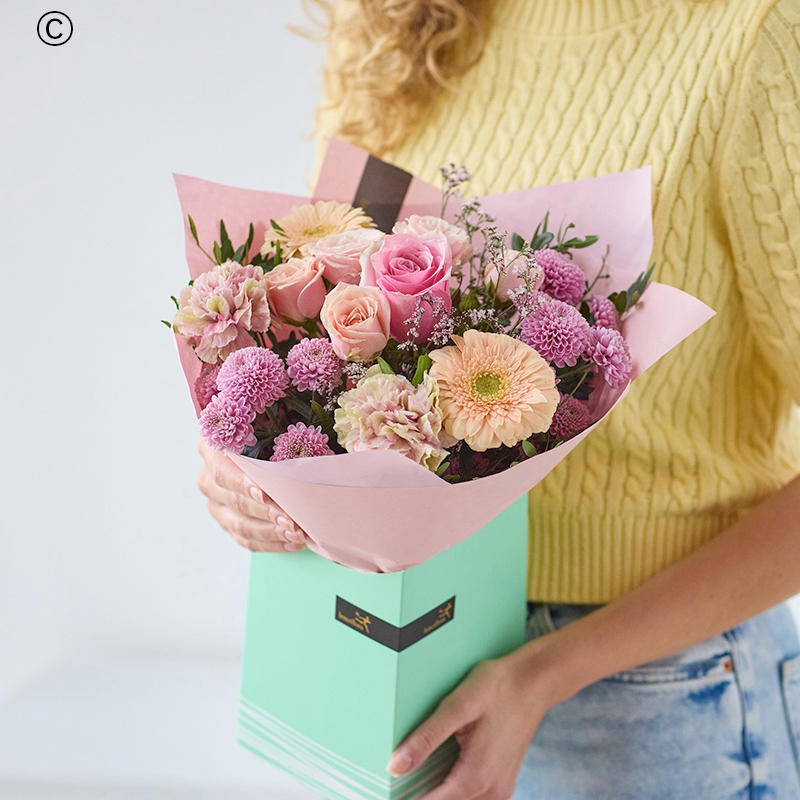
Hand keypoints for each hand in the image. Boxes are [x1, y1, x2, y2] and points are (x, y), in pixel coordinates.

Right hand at [197, 439, 306, 551]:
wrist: (262, 450)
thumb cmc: (272, 437)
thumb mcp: (273, 428)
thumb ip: (281, 436)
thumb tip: (314, 455)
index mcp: (214, 449)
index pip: (224, 473)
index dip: (244, 485)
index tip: (266, 495)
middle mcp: (208, 478)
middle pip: (235, 502)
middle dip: (267, 513)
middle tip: (292, 521)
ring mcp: (216, 503)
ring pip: (240, 525)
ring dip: (272, 533)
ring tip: (297, 535)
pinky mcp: (227, 522)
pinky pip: (246, 540)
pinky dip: (271, 544)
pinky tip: (292, 543)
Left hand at [387, 649, 553, 799]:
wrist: (535, 680)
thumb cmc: (498, 686)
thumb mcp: (459, 704)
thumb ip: (427, 737)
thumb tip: (395, 766)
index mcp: (475, 777)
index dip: (406, 798)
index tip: (389, 787)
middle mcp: (490, 792)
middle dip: (420, 794)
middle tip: (400, 777)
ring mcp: (499, 790)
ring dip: (437, 793)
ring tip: (417, 773)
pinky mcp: (502, 782)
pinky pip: (473, 797)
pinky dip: (454, 790)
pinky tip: (443, 770)